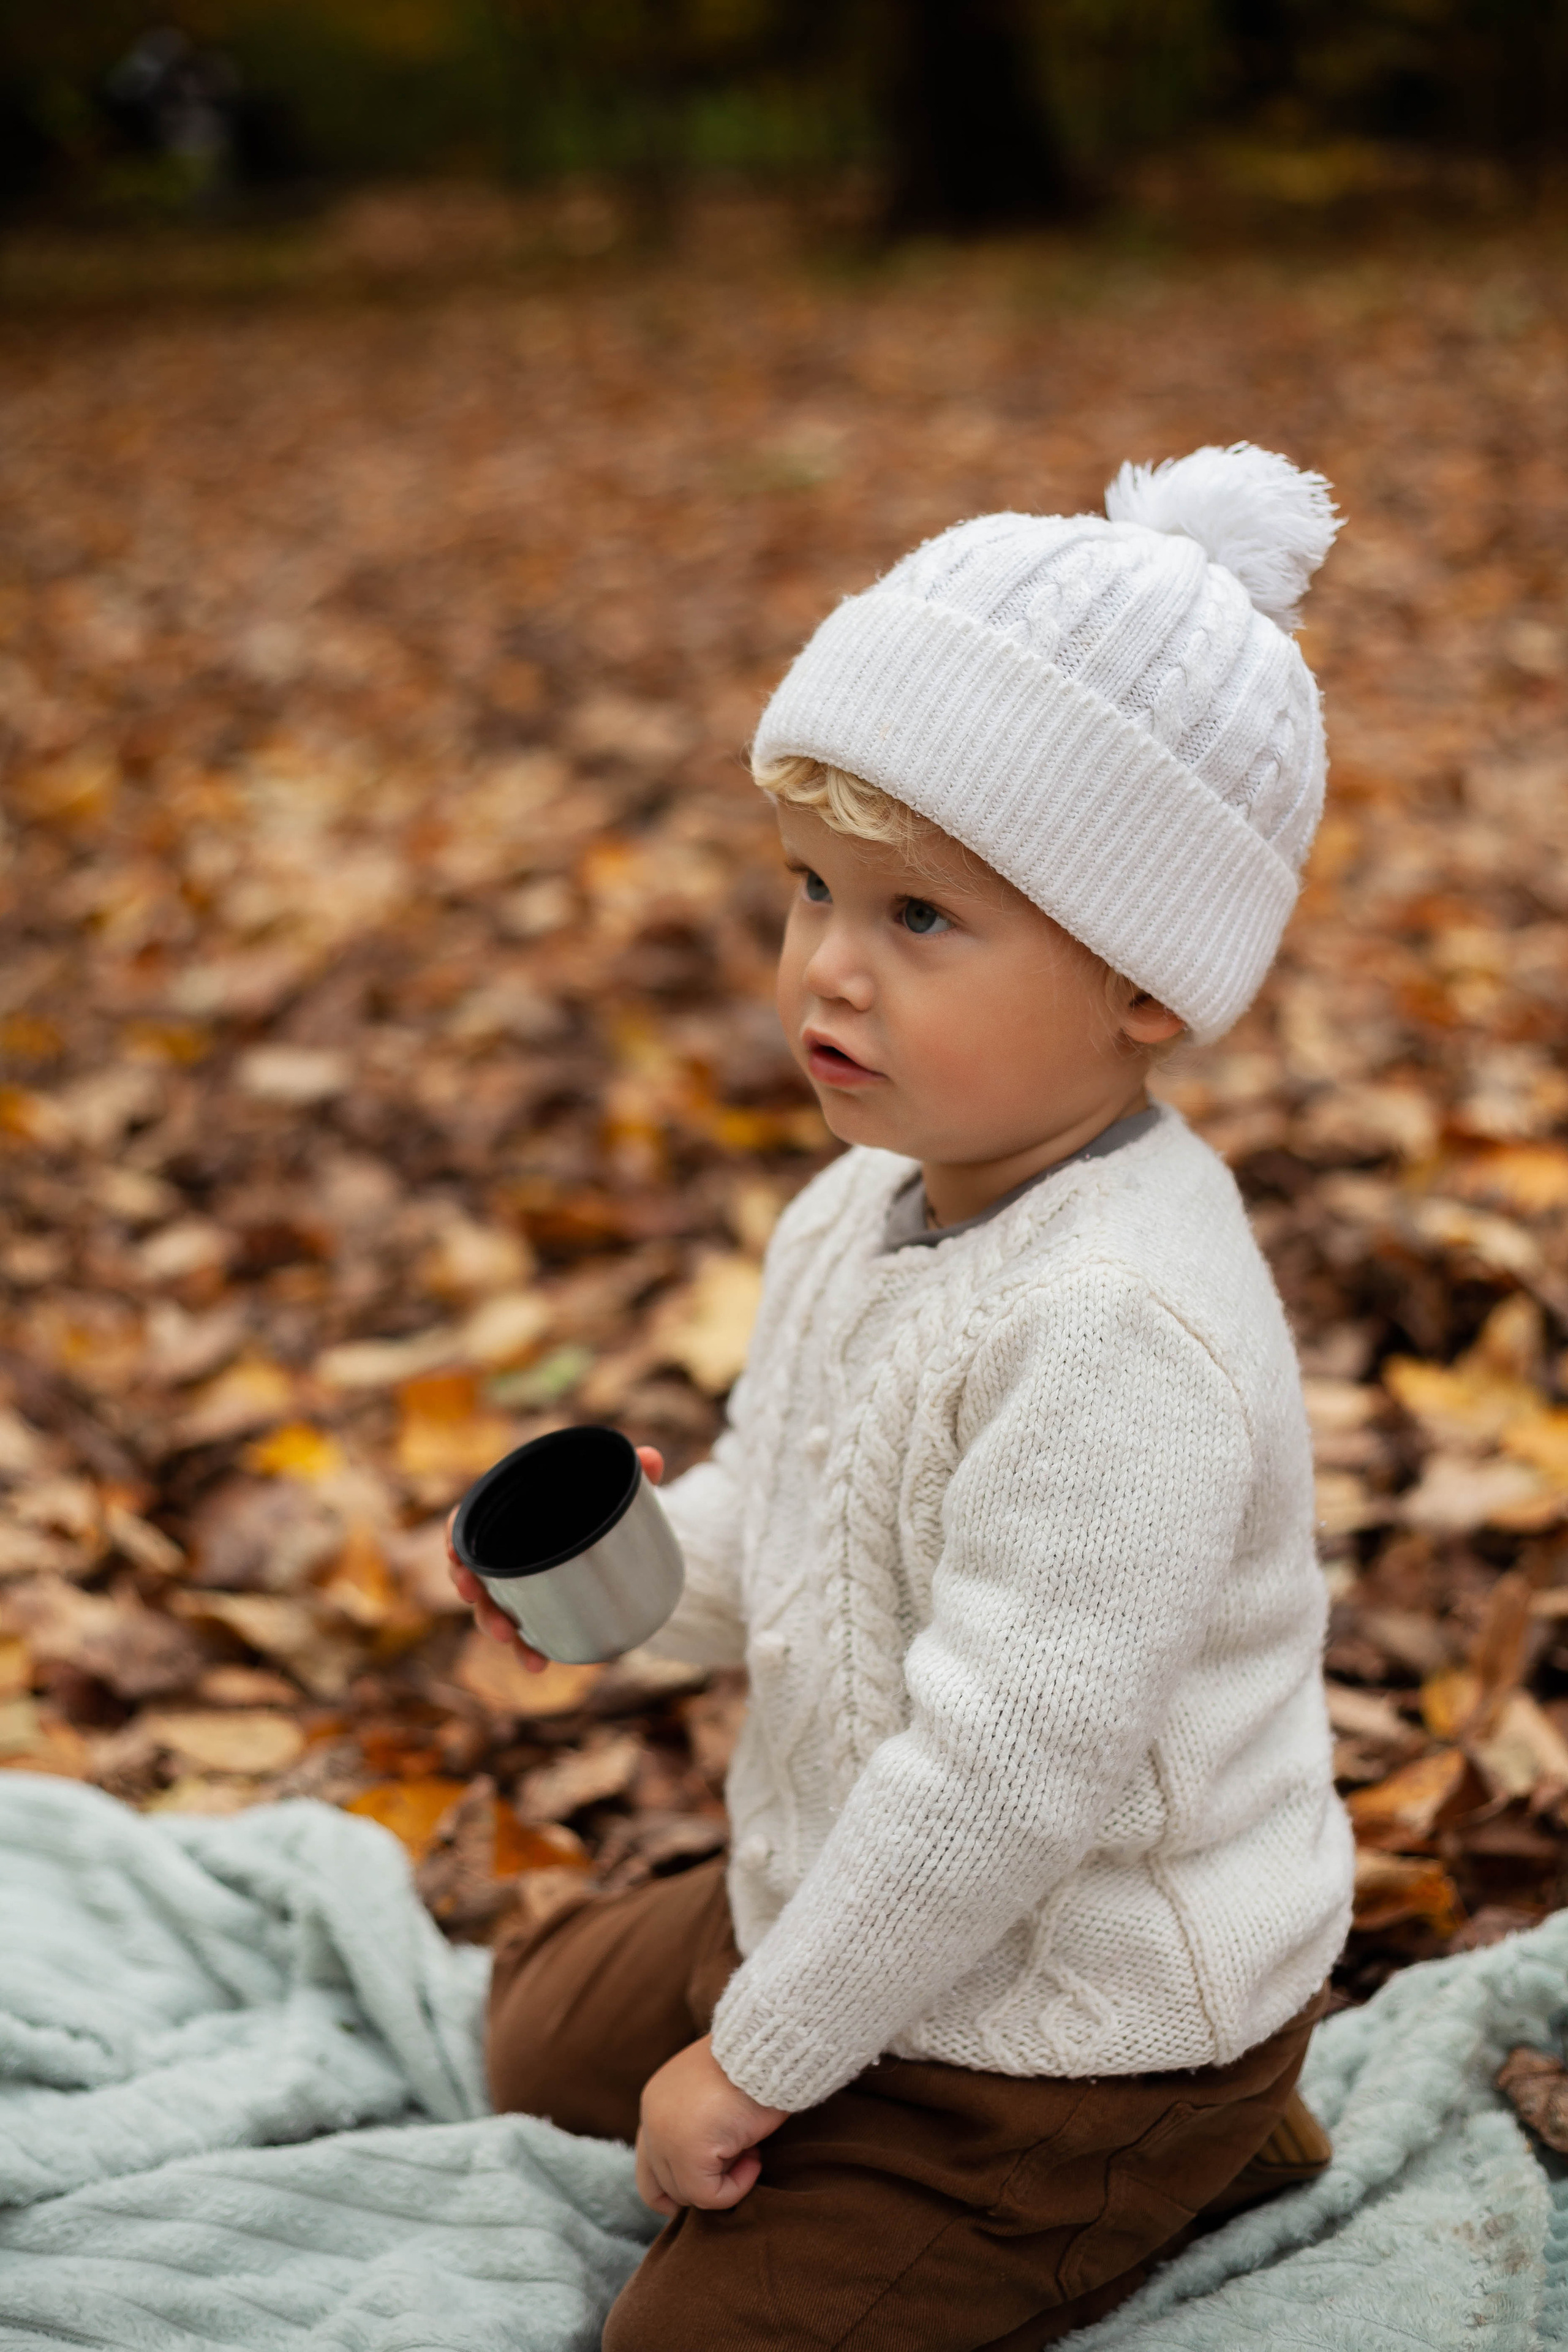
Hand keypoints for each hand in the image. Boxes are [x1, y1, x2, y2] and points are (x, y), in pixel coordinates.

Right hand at [446, 1442, 664, 1672]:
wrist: (626, 1542)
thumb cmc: (603, 1505)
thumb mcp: (619, 1488)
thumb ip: (634, 1472)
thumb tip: (651, 1458)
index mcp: (515, 1513)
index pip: (468, 1522)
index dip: (454, 1537)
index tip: (453, 1552)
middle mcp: (508, 1551)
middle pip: (473, 1570)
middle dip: (470, 1588)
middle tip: (475, 1595)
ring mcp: (520, 1584)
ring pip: (491, 1606)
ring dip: (493, 1623)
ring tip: (509, 1637)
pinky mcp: (538, 1609)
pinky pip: (523, 1632)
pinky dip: (527, 1648)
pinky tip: (539, 1663)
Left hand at [635, 2035, 786, 2215]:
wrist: (766, 2046)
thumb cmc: (751, 2066)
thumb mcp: (713, 2097)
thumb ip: (696, 2129)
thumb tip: (708, 2174)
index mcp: (655, 2103)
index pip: (648, 2165)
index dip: (674, 2188)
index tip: (710, 2185)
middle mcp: (651, 2120)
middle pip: (662, 2185)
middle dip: (704, 2183)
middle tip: (741, 2157)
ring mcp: (664, 2137)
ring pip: (687, 2194)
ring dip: (725, 2181)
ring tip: (751, 2150)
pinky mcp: (687, 2151)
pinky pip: (709, 2195)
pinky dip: (737, 2187)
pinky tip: (756, 2156)